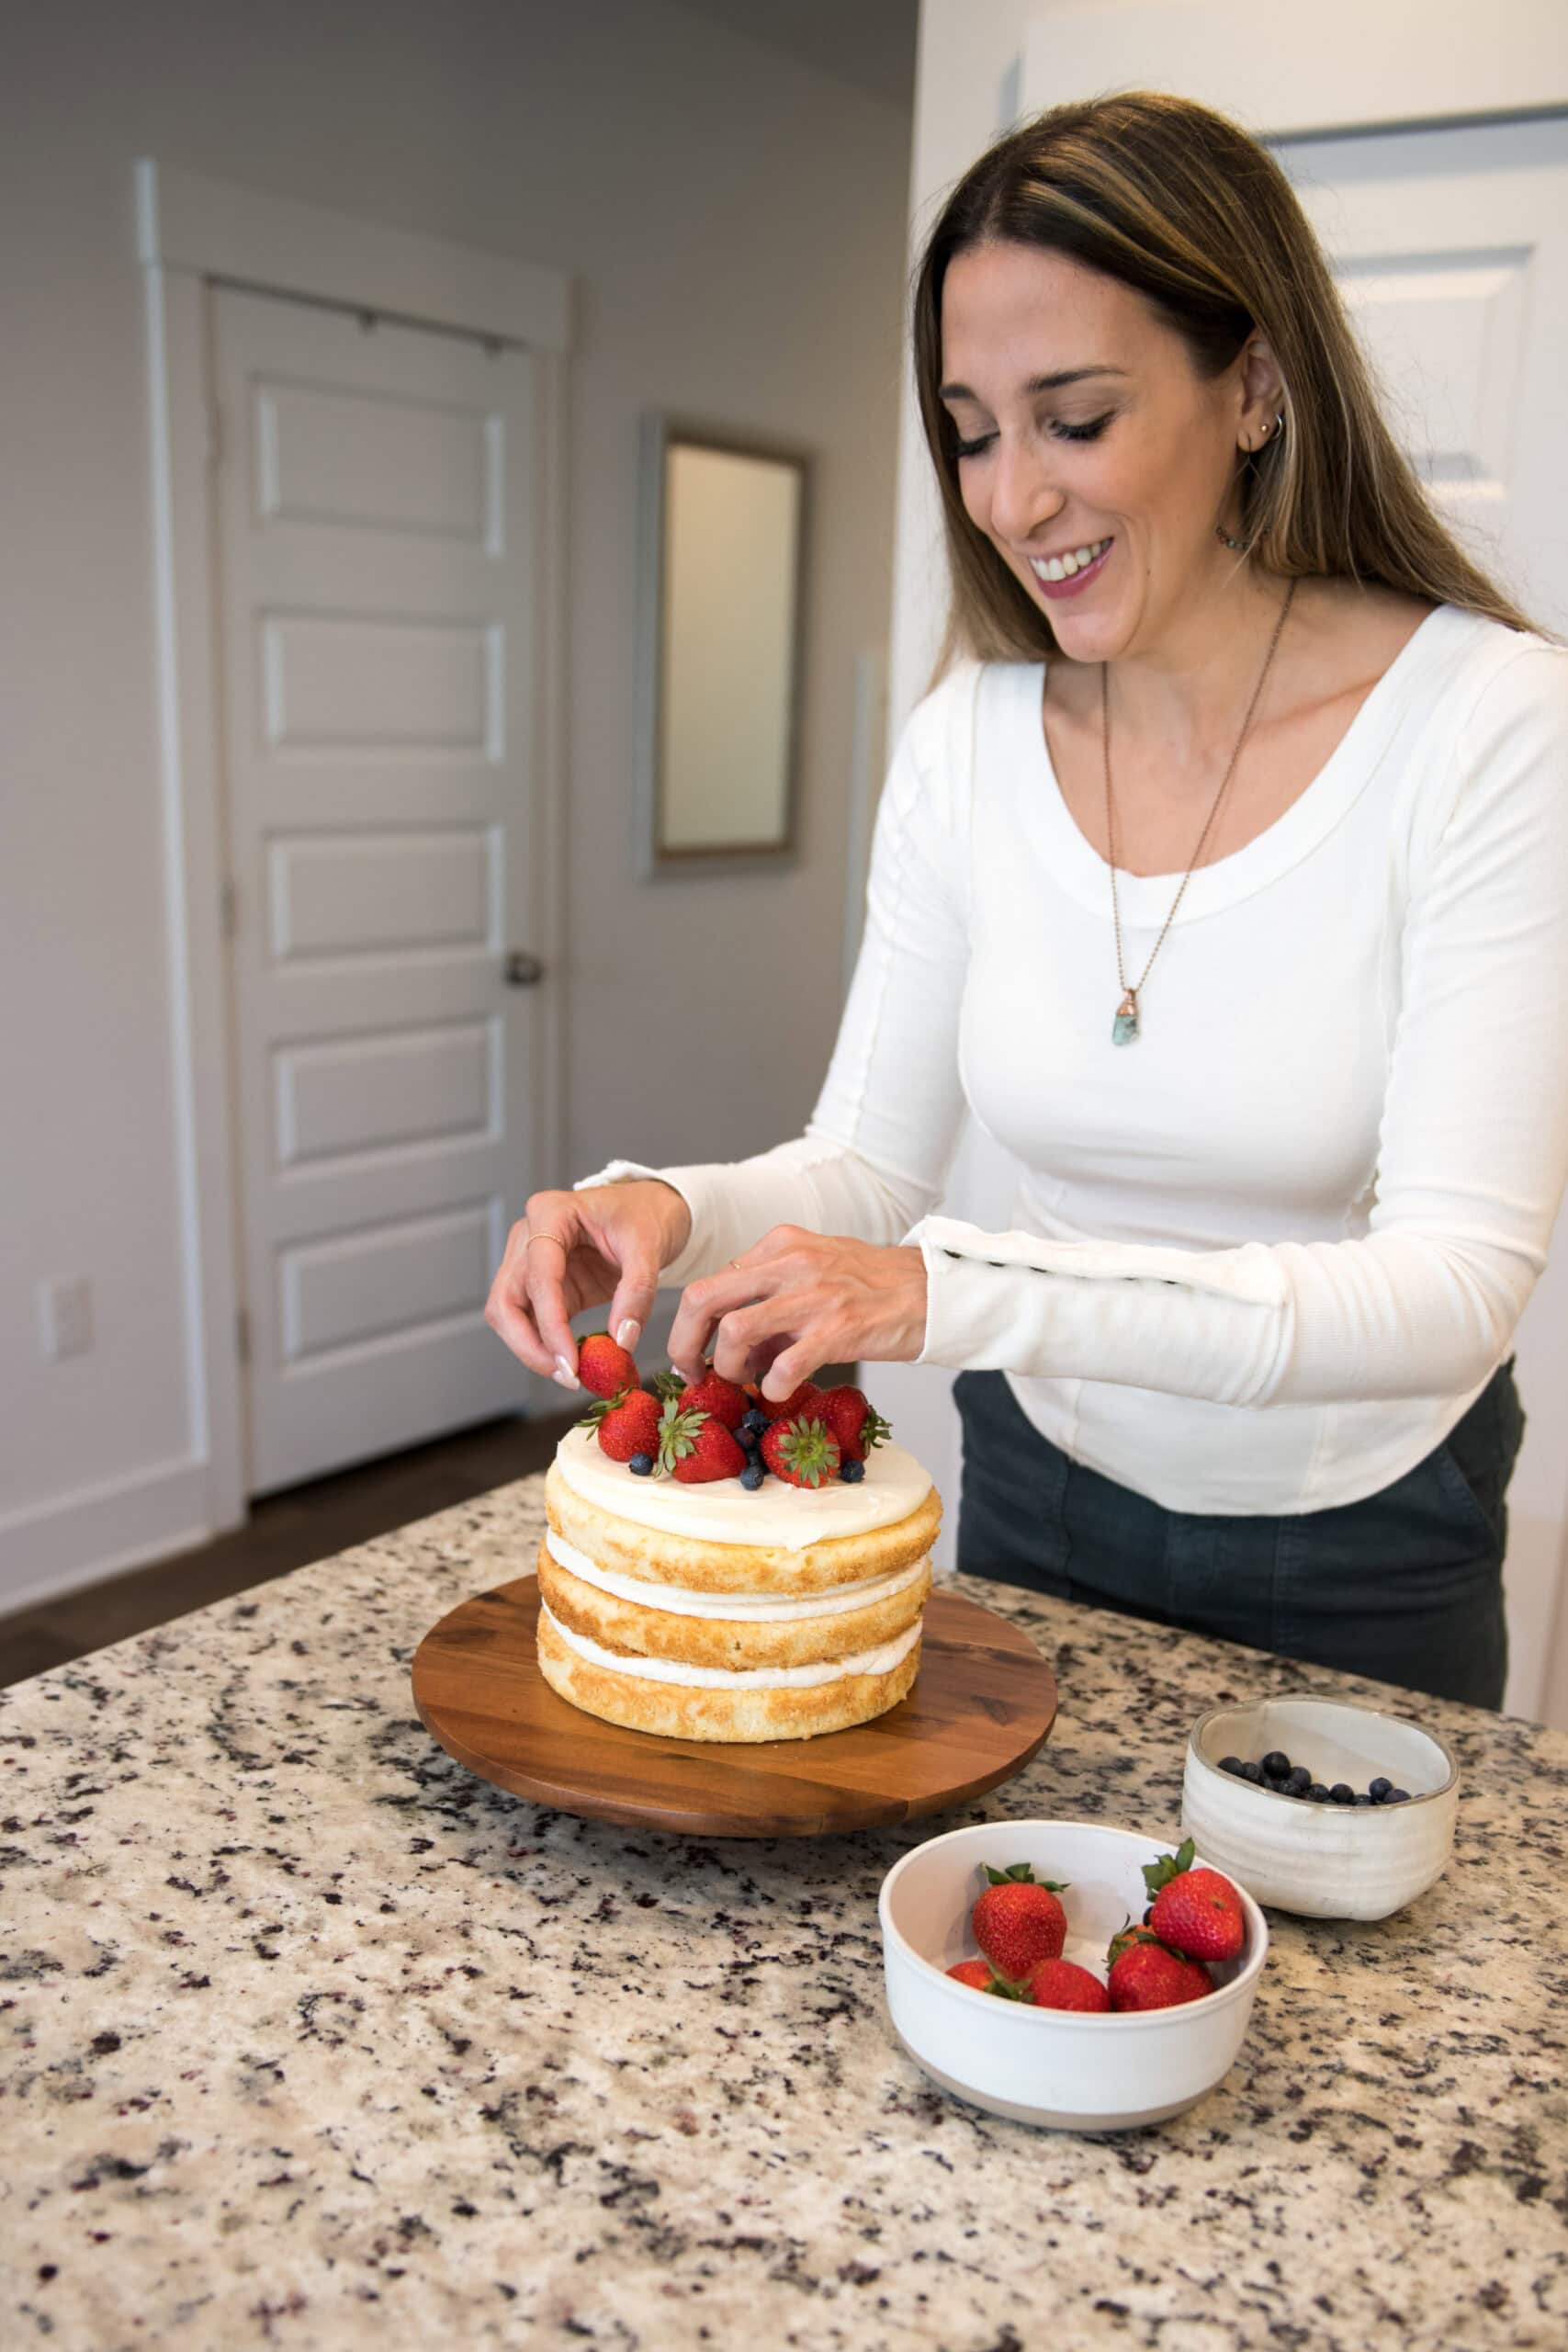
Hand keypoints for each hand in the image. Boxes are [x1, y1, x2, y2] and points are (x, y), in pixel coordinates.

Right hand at [485, 1181, 691, 1386]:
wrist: (650, 1209)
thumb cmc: (645, 1216)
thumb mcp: (649, 1248)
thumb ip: (637, 1292)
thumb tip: (622, 1341)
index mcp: (550, 1213)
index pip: (538, 1277)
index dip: (551, 1326)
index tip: (572, 1363)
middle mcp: (528, 1235)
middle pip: (505, 1301)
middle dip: (529, 1345)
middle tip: (567, 1375)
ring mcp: (528, 1261)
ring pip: (508, 1316)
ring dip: (534, 1350)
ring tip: (572, 1373)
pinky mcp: (541, 1286)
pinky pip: (531, 1321)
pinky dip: (548, 1346)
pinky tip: (575, 1362)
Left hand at [666, 1227, 927, 1399]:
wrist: (932, 1291)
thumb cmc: (872, 1286)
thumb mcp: (814, 1270)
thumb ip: (771, 1297)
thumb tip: (730, 1345)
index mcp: (780, 1245)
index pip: (710, 1281)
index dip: (691, 1326)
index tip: (695, 1356)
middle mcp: (790, 1263)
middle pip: (703, 1298)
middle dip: (684, 1344)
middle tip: (694, 1374)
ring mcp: (814, 1296)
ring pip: (734, 1332)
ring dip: (729, 1368)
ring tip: (747, 1380)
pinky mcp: (838, 1330)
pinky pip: (783, 1367)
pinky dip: (771, 1387)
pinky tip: (780, 1390)